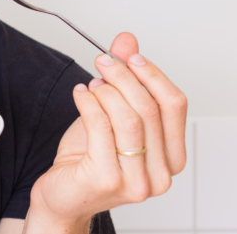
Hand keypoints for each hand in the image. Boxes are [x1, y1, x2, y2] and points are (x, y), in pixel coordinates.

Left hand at [26, 32, 187, 229]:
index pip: (175, 105)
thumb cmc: (88, 159)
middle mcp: (161, 174)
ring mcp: (137, 181)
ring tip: (92, 84)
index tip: (130, 55)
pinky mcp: (107, 179)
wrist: (62, 195)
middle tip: (103, 61)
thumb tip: (127, 41)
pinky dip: (88, 102)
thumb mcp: (111, 113)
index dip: (152, 74)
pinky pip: (101, 127)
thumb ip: (125, 79)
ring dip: (106, 90)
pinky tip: (80, 94)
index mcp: (172, 157)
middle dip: (124, 76)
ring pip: (128, 117)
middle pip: (150, 108)